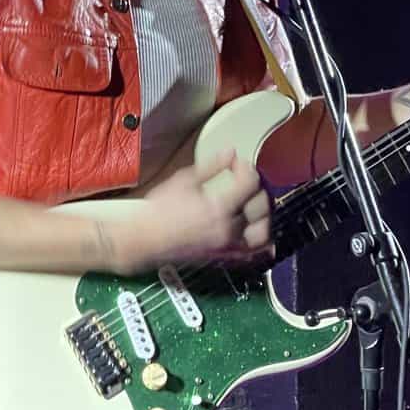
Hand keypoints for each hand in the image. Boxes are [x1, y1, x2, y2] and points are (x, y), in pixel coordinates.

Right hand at [116, 151, 271, 274]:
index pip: (250, 182)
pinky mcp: (224, 257)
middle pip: (261, 205)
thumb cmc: (159, 209)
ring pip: (263, 231)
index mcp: (218, 207)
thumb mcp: (184, 179)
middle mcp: (228, 229)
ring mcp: (228, 246)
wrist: (145, 238)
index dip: (245, 168)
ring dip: (264, 215)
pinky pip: (253, 252)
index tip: (236, 164)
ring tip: (253, 204)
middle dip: (256, 187)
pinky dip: (261, 242)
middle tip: (245, 179)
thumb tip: (231, 153)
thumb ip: (212, 165)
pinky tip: (257, 230)